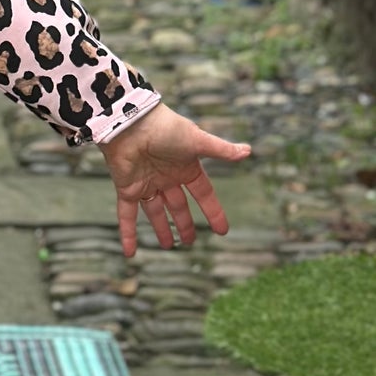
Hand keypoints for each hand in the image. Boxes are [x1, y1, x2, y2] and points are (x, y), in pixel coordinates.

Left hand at [100, 101, 246, 257]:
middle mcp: (166, 177)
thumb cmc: (165, 127)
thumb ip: (221, 150)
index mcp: (185, 167)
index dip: (213, 211)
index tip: (222, 231)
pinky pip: (127, 215)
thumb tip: (248, 151)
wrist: (130, 123)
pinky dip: (128, 233)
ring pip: (155, 212)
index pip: (203, 194)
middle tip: (189, 241)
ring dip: (161, 229)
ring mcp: (146, 183)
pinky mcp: (126, 188)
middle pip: (178, 205)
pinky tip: (130, 252)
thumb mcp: (197, 141)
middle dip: (184, 223)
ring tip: (169, 246)